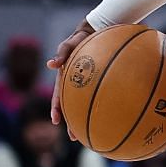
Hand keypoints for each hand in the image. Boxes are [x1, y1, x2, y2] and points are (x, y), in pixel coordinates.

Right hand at [45, 20, 95, 136]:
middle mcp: (76, 83)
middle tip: (74, 137)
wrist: (100, 29)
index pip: (60, 96)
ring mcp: (89, 84)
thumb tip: (50, 64)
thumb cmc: (83, 36)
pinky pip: (104, 96)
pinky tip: (115, 117)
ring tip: (92, 134)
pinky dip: (106, 106)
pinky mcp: (102, 82)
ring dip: (87, 119)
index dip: (57, 109)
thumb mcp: (70, 42)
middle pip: (73, 105)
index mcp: (67, 77)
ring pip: (87, 104)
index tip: (56, 122)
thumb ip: (62, 52)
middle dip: (72, 121)